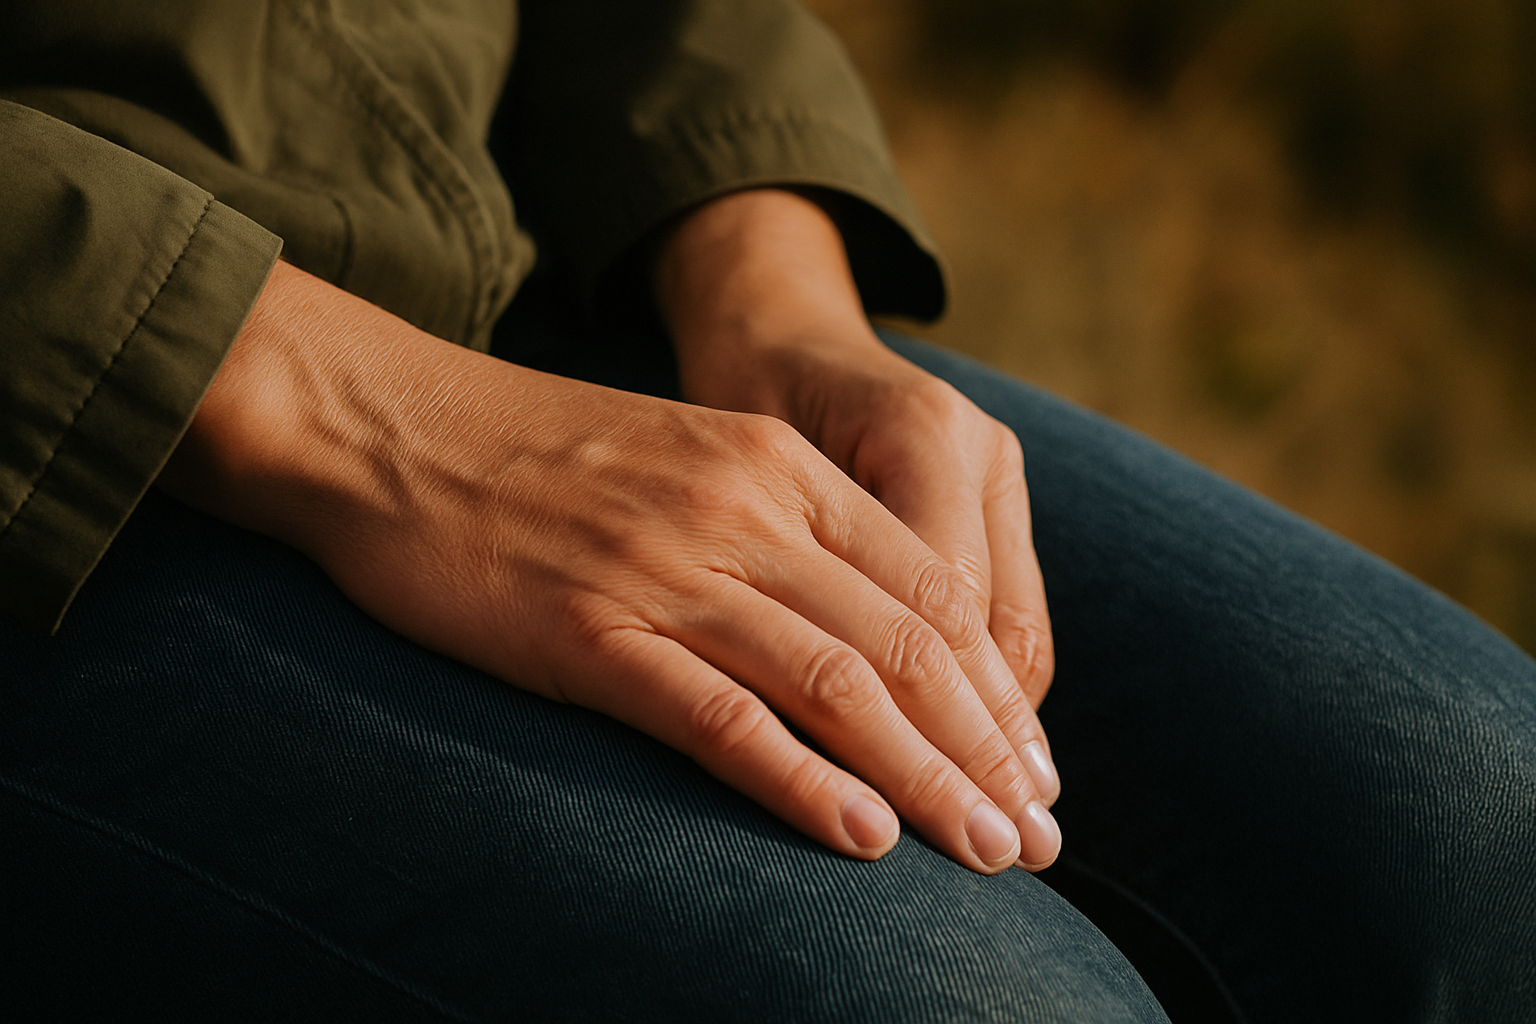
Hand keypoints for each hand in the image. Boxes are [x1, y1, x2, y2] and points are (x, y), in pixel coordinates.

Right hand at [161, 259, 1058, 873]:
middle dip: (988, 751)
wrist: (389, 424)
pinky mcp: (589, 629)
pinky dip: (800, 778)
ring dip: (926, 778)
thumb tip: (864, 632)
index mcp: (779, 466)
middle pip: (908, 642)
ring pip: (837, 683)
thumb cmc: (535, 456)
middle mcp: (744, 510)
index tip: (1035, 767)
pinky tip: (862, 838)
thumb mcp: (688, 460)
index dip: (997, 688)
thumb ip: (780, 529)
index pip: (933, 588)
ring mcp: (668, 568)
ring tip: (990, 858)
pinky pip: (719, 714)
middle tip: (1042, 838)